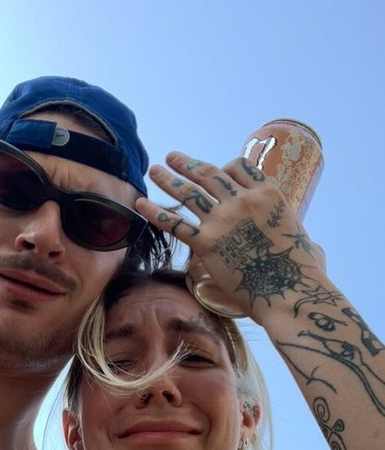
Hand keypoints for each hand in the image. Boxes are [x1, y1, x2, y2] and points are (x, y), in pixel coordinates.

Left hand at [136, 153, 324, 322]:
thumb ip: (295, 236)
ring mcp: (223, 220)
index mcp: (268, 193)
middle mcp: (243, 200)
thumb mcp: (305, 241)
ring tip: (154, 171)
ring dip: (168, 179)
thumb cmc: (302, 273)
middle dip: (187, 164)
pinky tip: (140, 204)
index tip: (213, 171)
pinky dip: (155, 212)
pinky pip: (176, 223)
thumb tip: (310, 247)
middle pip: (209, 174)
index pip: (238, 167)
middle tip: (171, 158)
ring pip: (189, 192)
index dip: (223, 168)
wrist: (290, 292)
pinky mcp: (207, 244)